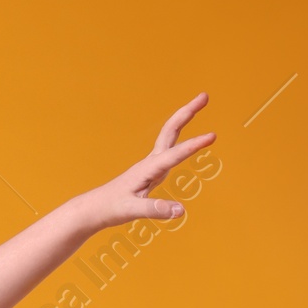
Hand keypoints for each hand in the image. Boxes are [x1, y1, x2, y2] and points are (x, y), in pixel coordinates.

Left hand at [78, 93, 215, 230]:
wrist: (95, 208)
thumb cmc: (110, 208)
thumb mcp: (131, 211)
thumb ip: (155, 210)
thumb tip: (181, 210)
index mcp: (147, 169)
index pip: (174, 154)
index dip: (193, 146)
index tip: (212, 136)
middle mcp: (151, 162)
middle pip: (171, 130)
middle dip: (187, 112)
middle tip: (204, 96)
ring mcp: (152, 165)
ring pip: (170, 135)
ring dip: (185, 118)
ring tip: (201, 103)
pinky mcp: (152, 171)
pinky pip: (170, 149)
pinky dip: (181, 137)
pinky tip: (188, 140)